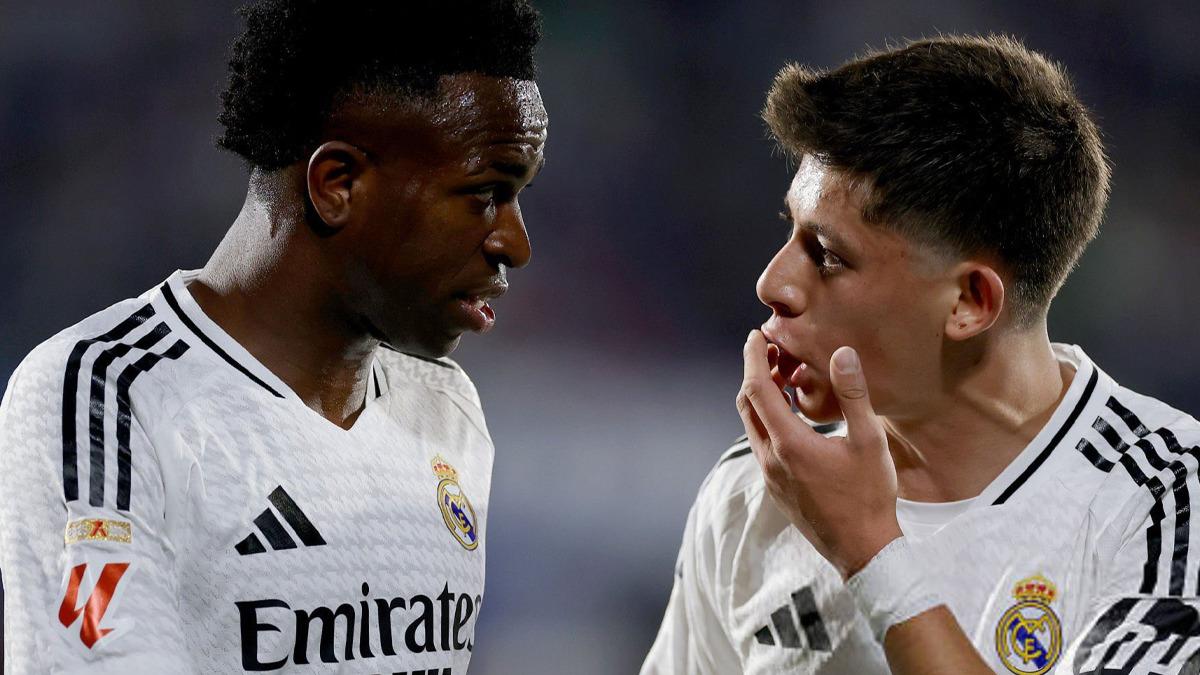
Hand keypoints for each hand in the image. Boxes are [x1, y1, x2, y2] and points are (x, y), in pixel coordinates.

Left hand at [736, 330, 902, 578]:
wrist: (863, 550)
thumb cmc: (870, 495)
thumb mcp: (869, 441)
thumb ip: (853, 394)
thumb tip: (842, 353)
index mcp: (789, 444)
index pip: (757, 389)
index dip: (754, 358)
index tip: (757, 335)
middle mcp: (770, 459)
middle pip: (747, 404)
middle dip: (756, 373)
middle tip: (774, 351)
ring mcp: (770, 476)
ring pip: (753, 425)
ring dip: (762, 398)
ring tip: (788, 379)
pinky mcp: (776, 488)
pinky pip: (762, 444)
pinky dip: (769, 420)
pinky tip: (795, 416)